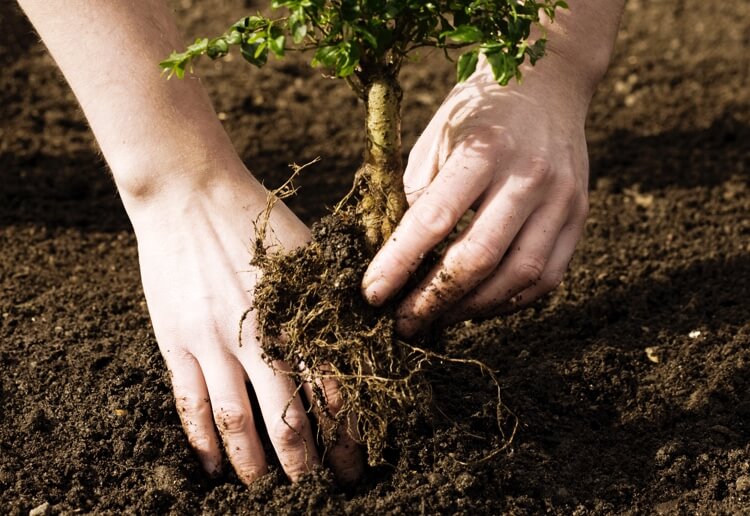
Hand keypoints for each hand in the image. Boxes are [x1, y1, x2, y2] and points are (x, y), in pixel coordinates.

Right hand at [131, 166, 362, 483]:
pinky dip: (202, 439)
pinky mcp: (176, 340)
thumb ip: (334, 301)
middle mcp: (260, 336)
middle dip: (307, 463)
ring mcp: (213, 341)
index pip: (332, 390)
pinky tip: (213, 466)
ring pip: (237, 419)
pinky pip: (189, 401)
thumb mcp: (310, 255)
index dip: (346, 433)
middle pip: (288, 415)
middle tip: (319, 492)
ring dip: (254, 463)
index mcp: (300, 315)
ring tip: (266, 491)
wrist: (190, 193)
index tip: (356, 463)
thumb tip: (367, 341)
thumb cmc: (259, 221)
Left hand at [362, 57, 592, 336]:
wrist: (547, 84)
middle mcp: (528, 175)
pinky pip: (546, 277)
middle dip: (434, 299)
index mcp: (482, 149)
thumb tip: (394, 262)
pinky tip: (478, 304)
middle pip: (479, 257)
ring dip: (472, 308)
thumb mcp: (434, 142)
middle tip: (402, 323)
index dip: (399, 264)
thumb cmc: (476, 117)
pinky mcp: (579, 216)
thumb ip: (417, 198)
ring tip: (438, 318)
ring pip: (519, 276)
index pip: (434, 219)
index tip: (372, 295)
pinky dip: (509, 301)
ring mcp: (561, 198)